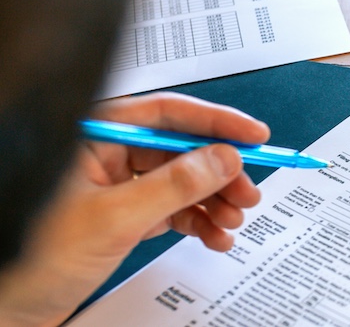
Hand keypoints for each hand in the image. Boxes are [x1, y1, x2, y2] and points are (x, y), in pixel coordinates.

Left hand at [0, 92, 268, 325]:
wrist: (8, 308)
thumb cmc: (32, 259)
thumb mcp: (115, 218)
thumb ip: (174, 185)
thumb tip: (222, 158)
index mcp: (92, 135)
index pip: (165, 113)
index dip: (215, 122)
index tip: (253, 135)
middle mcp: (104, 153)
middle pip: (180, 149)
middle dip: (220, 173)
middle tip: (247, 191)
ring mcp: (114, 185)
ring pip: (181, 181)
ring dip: (213, 201)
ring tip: (233, 220)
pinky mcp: (122, 214)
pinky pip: (171, 208)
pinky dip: (197, 222)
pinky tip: (214, 236)